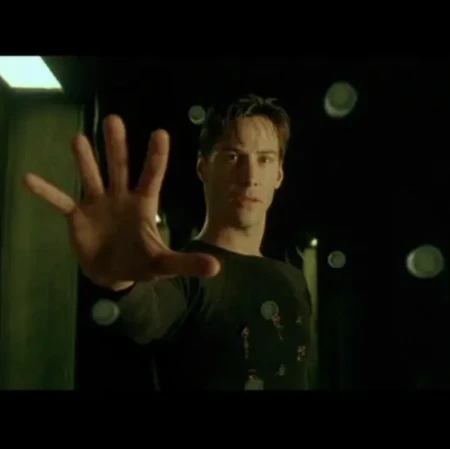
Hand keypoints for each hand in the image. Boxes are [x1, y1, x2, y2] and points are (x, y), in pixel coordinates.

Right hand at [23, 115, 219, 289]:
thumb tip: (217, 268)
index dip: (156, 157)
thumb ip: (187, 263)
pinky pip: (60, 201)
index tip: (160, 133)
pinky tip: (29, 178)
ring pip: (91, 176)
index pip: (152, 176)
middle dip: (116, 145)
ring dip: (84, 159)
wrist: (115, 273)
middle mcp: (121, 197)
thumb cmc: (142, 262)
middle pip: (119, 167)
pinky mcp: (78, 216)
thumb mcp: (164, 264)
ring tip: (78, 139)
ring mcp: (98, 204)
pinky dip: (46, 192)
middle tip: (114, 120)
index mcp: (144, 204)